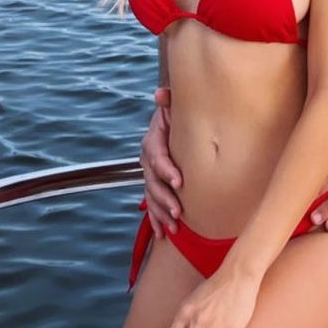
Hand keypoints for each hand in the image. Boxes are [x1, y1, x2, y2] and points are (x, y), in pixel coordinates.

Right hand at [140, 87, 182, 236]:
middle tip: (178, 210)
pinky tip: (162, 234)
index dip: (166, 170)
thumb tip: (161, 94)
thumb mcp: (175, 108)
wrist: (174, 125)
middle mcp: (148, 160)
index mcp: (153, 141)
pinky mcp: (154, 187)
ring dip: (161, 213)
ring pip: (151, 197)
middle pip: (152, 182)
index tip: (179, 182)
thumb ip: (170, 101)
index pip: (156, 156)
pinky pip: (151, 206)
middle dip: (164, 198)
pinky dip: (156, 220)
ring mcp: (149, 175)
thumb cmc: (178, 117)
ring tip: (174, 227)